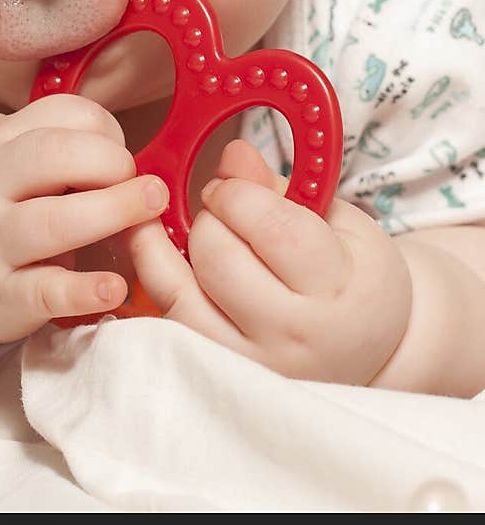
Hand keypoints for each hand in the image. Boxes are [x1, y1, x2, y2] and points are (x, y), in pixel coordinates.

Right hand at [0, 94, 169, 345]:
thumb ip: (44, 146)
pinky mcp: (2, 297)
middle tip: (144, 184)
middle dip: (110, 161)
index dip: (104, 129)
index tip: (119, 154)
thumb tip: (119, 148)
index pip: (59, 114)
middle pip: (53, 156)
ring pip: (52, 222)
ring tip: (150, 209)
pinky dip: (82, 290)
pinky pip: (45, 292)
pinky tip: (113, 286)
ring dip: (111, 212)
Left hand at [126, 138, 412, 384]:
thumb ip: (279, 189)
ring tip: (198, 232)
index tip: (236, 187)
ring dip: (176, 248)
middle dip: (210, 218)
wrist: (369, 348)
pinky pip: (167, 318)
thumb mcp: (336, 221)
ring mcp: (252, 365)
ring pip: (183, 294)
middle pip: (220, 260)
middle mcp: (295, 338)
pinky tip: (161, 250)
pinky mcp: (217, 373)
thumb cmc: (352, 276)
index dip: (239, 194)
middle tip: (221, 209)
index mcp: (339, 293)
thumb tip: (230, 152)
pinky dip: (156, 276)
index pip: (273, 231)